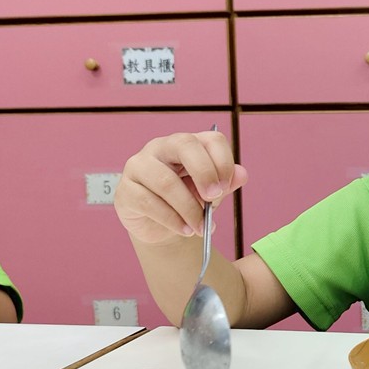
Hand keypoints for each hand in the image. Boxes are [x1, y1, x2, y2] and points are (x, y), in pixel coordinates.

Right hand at [114, 129, 247, 244]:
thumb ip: (226, 183)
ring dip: (189, 208)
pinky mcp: (126, 190)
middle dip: (204, 172)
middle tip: (214, 197)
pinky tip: (185, 230)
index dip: (222, 160)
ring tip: (201, 227)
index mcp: (188, 144)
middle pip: (184, 145)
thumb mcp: (211, 193)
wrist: (164, 230)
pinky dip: (172, 220)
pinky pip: (149, 203)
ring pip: (166, 180)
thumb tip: (242, 174)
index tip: (226, 185)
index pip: (210, 139)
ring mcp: (139, 166)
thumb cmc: (189, 203)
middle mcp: (161, 147)